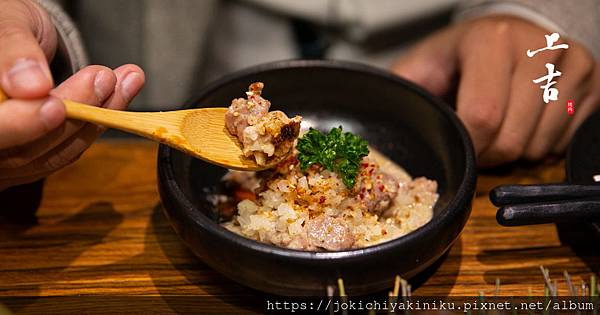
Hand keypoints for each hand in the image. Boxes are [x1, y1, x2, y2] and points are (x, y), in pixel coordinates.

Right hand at [0, 0, 145, 190]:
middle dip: (74, 115)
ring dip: (97, 118)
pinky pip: (69, 148)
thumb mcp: (8, 25)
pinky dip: (99, 122)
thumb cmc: (7, 28)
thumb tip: (33, 87)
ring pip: (55, 152)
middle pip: (26, 149)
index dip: (24, 124)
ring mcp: (10, 154)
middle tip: (105, 79)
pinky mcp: (37, 156)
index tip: (57, 107)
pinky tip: (120, 91)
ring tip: (123, 80)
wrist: (19, 41)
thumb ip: (15, 53)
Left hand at [392, 16, 599, 166]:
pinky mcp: (594, 84)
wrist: (513, 29)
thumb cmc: (465, 52)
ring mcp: (573, 66)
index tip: (458, 143)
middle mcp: (540, 48)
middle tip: (476, 138)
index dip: (466, 144)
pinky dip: (539, 144)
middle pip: (512, 140)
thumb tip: (372, 121)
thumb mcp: (426, 63)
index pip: (482, 118)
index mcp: (492, 41)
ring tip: (500, 124)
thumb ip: (402, 89)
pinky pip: (563, 143)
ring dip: (513, 150)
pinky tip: (525, 120)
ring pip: (539, 147)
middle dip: (487, 153)